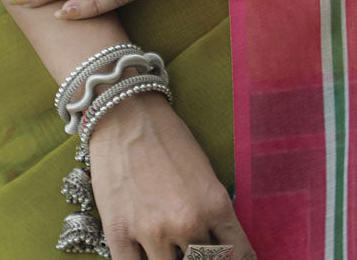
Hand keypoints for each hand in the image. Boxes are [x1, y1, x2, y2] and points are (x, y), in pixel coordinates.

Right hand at [88, 93, 253, 259]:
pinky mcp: (119, 233)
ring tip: (169, 247)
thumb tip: (217, 246)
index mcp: (215, 204)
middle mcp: (187, 223)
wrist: (125, 111)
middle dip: (202, 259)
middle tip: (196, 248)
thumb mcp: (205, 172)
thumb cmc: (167, 136)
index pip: (238, 255)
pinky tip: (145, 258)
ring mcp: (151, 231)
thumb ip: (213, 213)